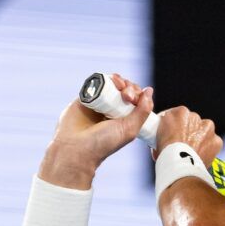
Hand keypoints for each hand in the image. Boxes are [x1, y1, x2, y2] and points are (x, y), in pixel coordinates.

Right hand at [39, 75, 153, 188]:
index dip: (139, 94)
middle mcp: (113, 110)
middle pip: (126, 89)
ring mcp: (100, 102)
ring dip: (119, 80)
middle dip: (130, 87)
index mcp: (125, 119)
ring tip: (118, 85)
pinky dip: (104, 78)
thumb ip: (142, 111)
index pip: (137, 100)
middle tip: (126, 96)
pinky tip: (108, 81)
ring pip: (113, 83)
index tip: (135, 100)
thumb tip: (149, 91)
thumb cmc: (102, 143)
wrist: (75, 147)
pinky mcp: (86, 96)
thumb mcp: (129, 129)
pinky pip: (97, 82)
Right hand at [155, 106, 222, 167]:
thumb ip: (164, 132)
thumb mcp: (157, 138)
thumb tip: (165, 138)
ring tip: (192, 151)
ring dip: (199, 138)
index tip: (173, 133)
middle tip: (182, 144)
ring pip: (204, 131)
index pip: (177, 115)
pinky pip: (213, 143)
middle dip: (188, 131)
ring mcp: (207, 128)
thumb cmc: (166, 154)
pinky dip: (208, 148)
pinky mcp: (216, 140)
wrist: (180, 168)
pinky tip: (201, 156)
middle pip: (192, 122)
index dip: (175, 125)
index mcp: (179, 113)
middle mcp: (194, 116)